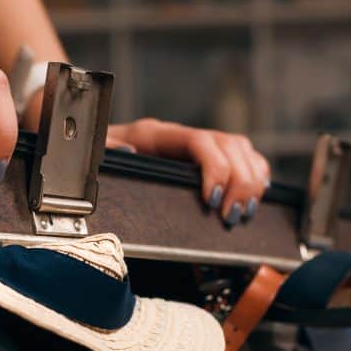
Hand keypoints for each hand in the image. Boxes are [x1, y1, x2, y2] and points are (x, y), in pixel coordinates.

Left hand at [106, 119, 269, 226]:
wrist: (95, 148)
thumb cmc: (97, 157)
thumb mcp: (95, 155)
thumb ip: (107, 152)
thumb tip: (128, 151)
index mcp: (155, 134)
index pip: (199, 141)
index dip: (215, 168)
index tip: (212, 200)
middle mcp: (180, 135)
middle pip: (229, 145)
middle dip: (239, 182)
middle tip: (232, 216)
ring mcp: (196, 143)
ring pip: (241, 148)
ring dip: (251, 180)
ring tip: (244, 212)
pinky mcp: (206, 156)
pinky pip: (244, 156)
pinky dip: (255, 174)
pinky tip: (253, 196)